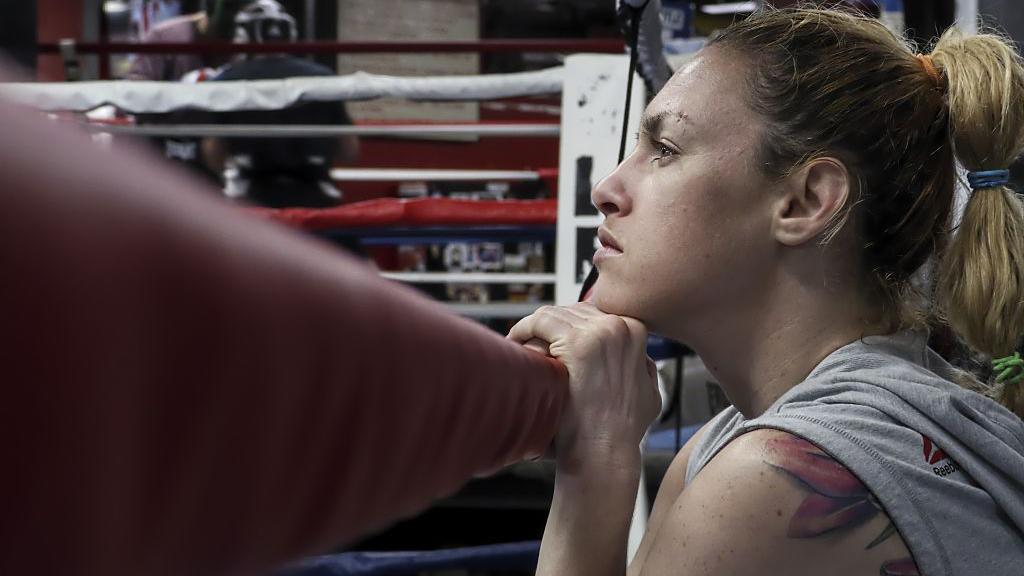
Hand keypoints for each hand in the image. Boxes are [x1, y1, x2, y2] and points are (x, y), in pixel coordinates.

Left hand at [508, 303, 660, 471]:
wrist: (606, 450)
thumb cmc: (622, 430)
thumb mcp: (649, 393)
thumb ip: (645, 370)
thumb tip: (641, 360)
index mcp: (636, 332)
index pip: (594, 313)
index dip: (570, 327)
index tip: (553, 340)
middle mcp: (619, 327)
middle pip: (573, 311)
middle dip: (552, 326)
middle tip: (533, 342)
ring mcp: (599, 333)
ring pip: (555, 314)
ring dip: (535, 328)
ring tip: (520, 344)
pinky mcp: (576, 343)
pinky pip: (541, 321)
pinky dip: (524, 328)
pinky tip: (515, 341)